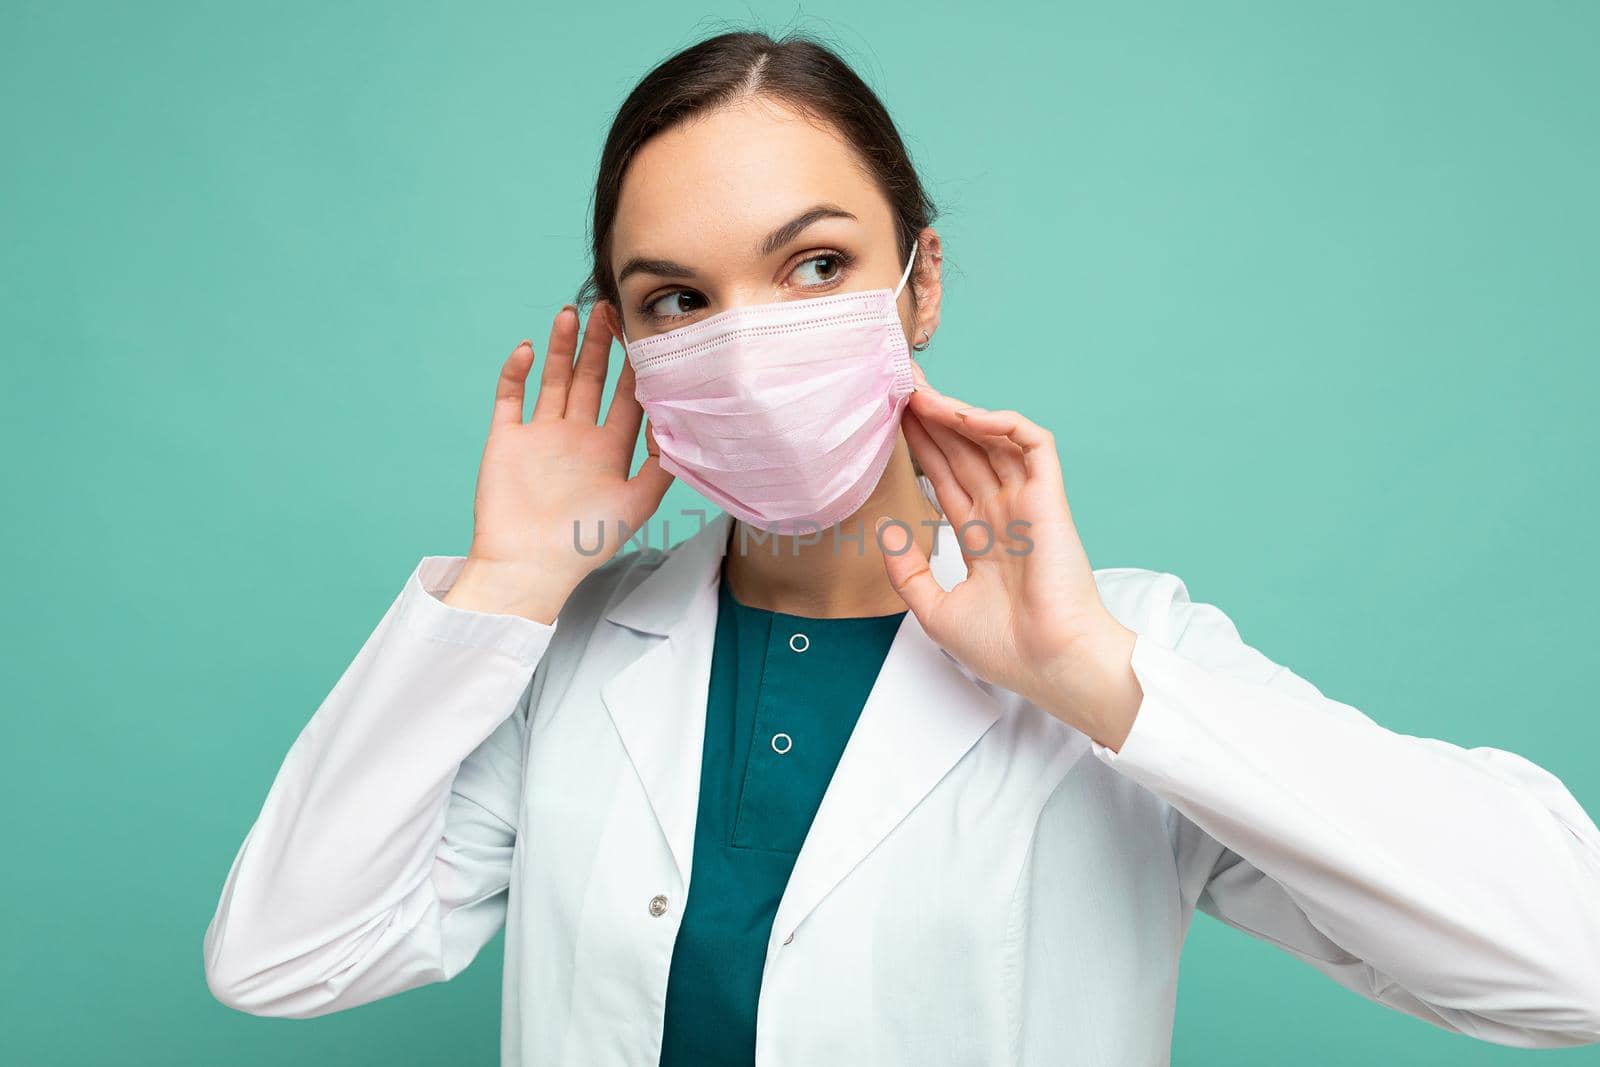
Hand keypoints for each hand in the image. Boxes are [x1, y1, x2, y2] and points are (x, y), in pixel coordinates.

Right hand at [442, 302, 672, 623]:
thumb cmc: (584, 544)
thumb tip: (682, 423)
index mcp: (608, 449)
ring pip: (554, 379)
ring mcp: (540, 435)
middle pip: (590, 379)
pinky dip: (517, 371)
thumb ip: (661, 466)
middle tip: (606, 307)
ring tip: (570, 313)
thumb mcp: (636, 505)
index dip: (635, 365)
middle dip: (600, 344)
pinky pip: (511, 397)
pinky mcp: (506, 439)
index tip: (643, 331)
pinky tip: (529, 348)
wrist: (528, 567)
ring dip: (562, 347)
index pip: (627, 396)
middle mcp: (576, 436)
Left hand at [878, 364, 1142, 748]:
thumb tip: (884, 528)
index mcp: (983, 540)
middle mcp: (1004, 515)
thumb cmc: (1006, 648)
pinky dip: (1003, 423)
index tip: (890, 424)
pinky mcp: (1049, 497)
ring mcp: (1027, 503)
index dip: (921, 450)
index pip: (946, 480)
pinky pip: (1032, 444)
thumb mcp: (935, 610)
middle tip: (898, 386)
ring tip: (918, 391)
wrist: (1050, 662)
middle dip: (932, 419)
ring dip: (956, 413)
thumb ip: (907, 570)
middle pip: (963, 452)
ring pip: (991, 441)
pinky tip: (966, 415)